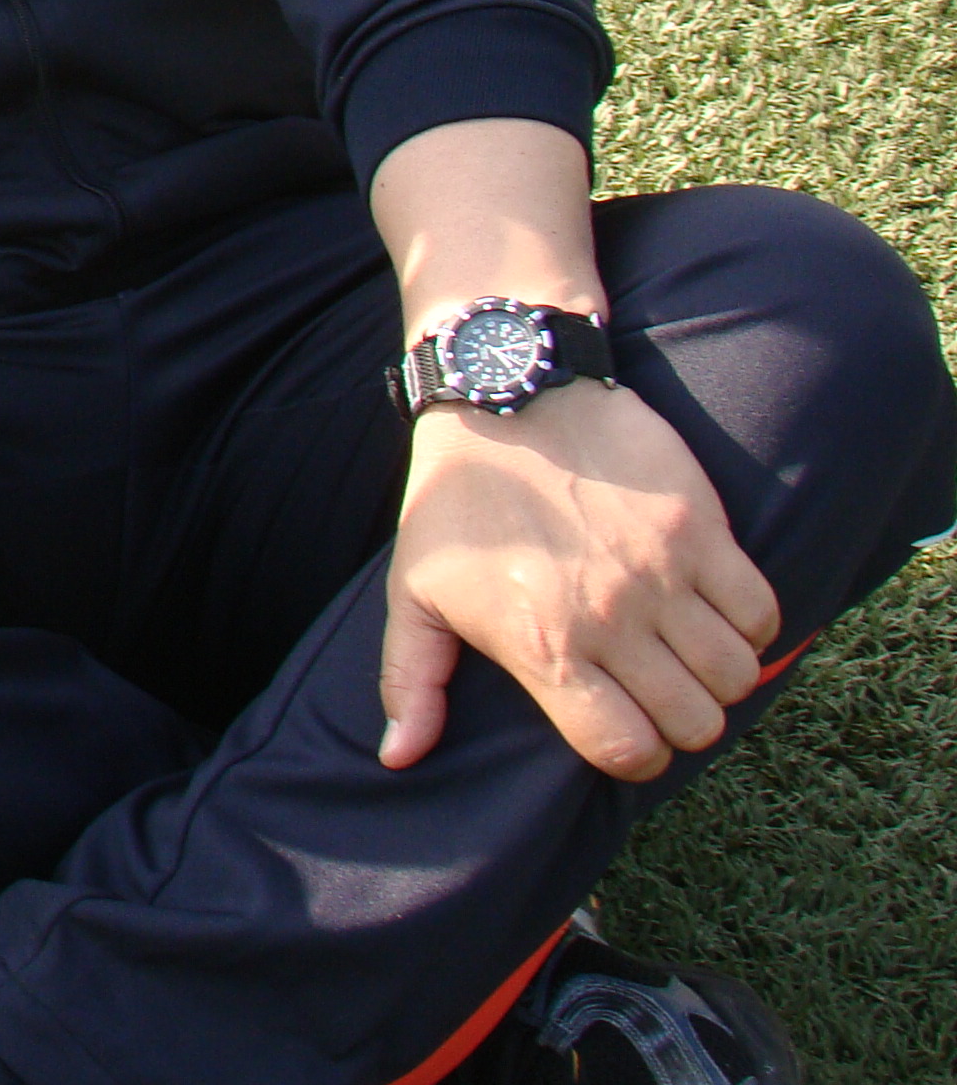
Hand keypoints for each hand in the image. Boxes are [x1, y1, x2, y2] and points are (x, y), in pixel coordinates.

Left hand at [378, 376, 779, 779]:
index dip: (634, 757)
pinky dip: (751, 626)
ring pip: (736, 674)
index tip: (626, 732)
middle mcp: (612, 620)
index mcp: (544, 646)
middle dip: (682, 724)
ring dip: (720, 678)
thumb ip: (411, 681)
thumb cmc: (456, 502)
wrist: (506, 399)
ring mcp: (663, 575)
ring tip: (689, 656)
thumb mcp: (414, 590)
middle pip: (693, 723)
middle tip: (662, 695)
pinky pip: (761, 610)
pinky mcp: (702, 528)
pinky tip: (715, 612)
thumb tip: (397, 759)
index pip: (626, 750)